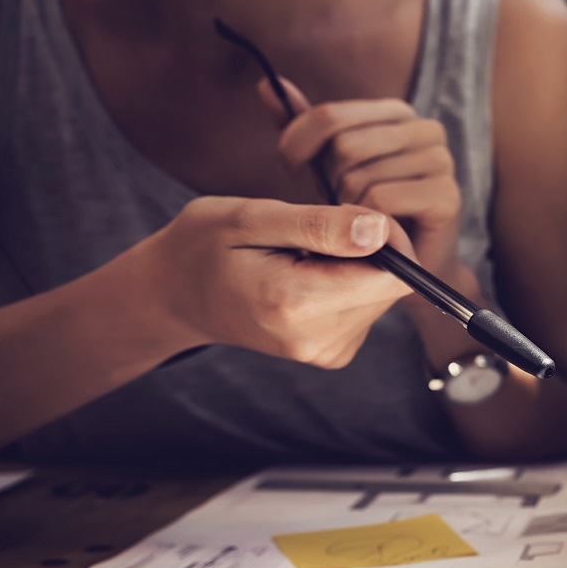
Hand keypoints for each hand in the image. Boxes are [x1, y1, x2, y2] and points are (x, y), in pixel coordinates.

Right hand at [112, 196, 413, 367]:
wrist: (175, 295)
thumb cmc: (205, 245)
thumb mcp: (252, 218)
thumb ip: (320, 225)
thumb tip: (380, 231)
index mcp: (296, 304)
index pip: (391, 275)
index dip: (386, 236)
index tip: (349, 213)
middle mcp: (316, 340)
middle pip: (390, 287)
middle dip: (370, 250)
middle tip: (316, 232)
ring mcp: (324, 353)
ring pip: (381, 297)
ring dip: (356, 267)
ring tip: (304, 255)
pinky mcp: (332, 354)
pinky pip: (366, 309)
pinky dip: (348, 285)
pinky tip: (307, 275)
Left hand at [260, 79, 462, 279]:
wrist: (407, 269)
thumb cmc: (365, 214)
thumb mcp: (327, 166)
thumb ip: (304, 129)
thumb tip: (266, 83)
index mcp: (397, 113)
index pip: (330, 116)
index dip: (296, 143)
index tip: (290, 169)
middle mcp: (425, 129)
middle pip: (344, 147)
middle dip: (328, 184)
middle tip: (339, 207)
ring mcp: (441, 161)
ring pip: (360, 177)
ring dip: (347, 209)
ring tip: (358, 224)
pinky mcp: (447, 195)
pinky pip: (381, 200)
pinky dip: (365, 224)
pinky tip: (372, 236)